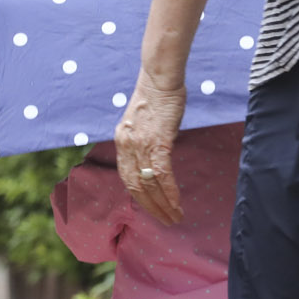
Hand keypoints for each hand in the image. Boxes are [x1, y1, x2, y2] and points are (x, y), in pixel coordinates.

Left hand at [115, 68, 187, 224]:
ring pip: (149, 184)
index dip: (140, 197)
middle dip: (151, 208)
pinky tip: (177, 204)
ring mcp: (140, 145)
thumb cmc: (157, 96)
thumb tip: (155, 159)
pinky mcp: (157, 142)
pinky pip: (162, 174)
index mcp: (121, 141)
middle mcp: (126, 146)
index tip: (152, 209)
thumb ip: (145, 142)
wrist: (160, 77)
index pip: (127, 178)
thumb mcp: (143, 123)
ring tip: (175, 217)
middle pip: (135, 187)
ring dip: (163, 204)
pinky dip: (170, 191)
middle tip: (166, 221)